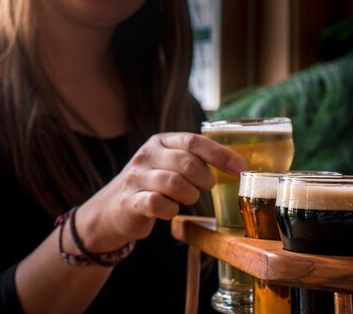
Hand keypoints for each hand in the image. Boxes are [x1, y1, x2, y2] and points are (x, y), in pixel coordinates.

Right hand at [77, 132, 247, 251]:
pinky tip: (170, 211)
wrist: (111, 209)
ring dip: (189, 195)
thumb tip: (235, 164)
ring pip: (174, 183)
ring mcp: (136, 178)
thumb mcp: (167, 164)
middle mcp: (146, 155)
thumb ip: (193, 159)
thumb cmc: (151, 186)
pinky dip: (171, 210)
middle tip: (205, 187)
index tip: (241, 168)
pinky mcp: (130, 201)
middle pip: (186, 162)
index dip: (220, 154)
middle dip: (204, 179)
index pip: (193, 141)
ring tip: (187, 199)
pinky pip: (159, 204)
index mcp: (160, 142)